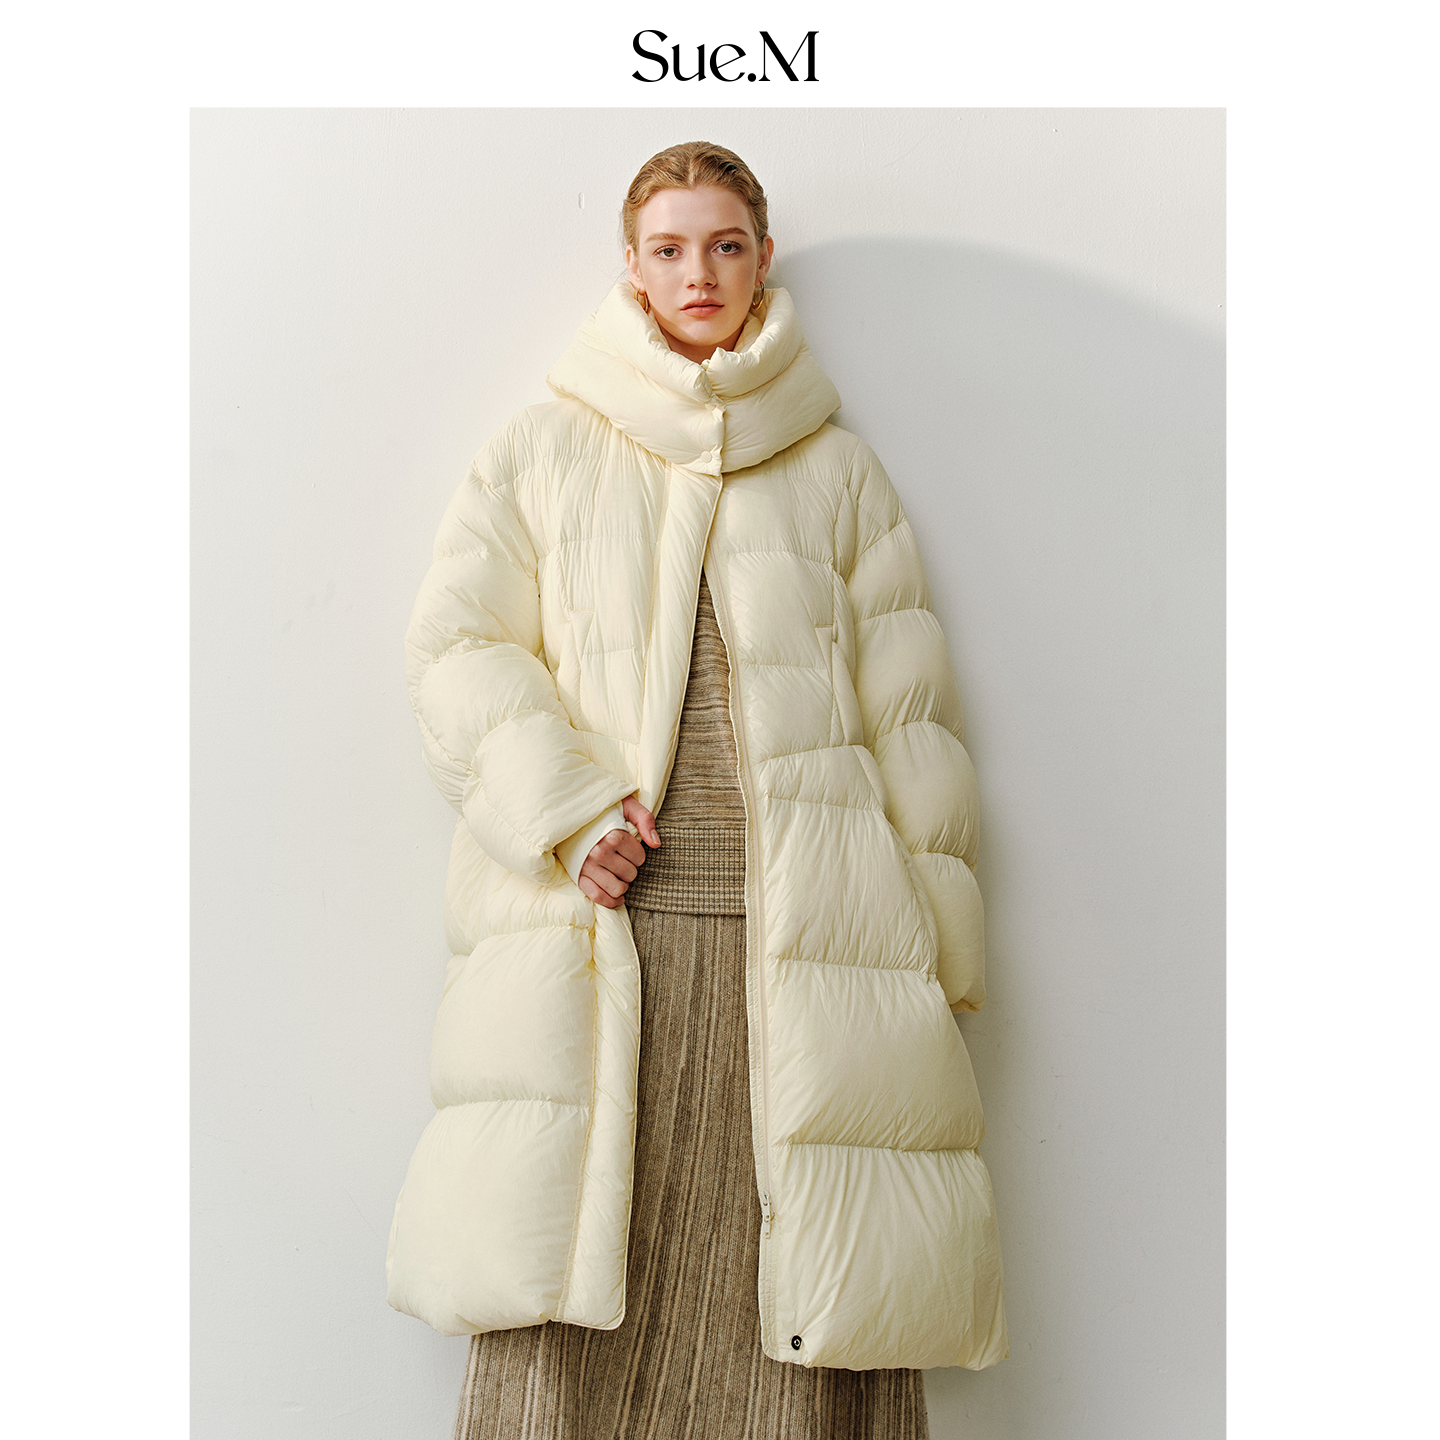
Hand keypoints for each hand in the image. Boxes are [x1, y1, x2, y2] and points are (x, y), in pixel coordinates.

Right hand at [577, 794, 661, 908]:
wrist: (570, 814)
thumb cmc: (603, 811)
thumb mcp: (626, 805)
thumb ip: (645, 819)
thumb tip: (656, 844)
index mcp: (613, 835)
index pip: (640, 858)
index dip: (638, 855)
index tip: (630, 850)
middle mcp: (599, 852)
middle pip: (630, 874)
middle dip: (631, 870)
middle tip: (623, 861)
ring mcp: (587, 865)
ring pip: (617, 889)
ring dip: (623, 885)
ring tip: (620, 876)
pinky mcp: (578, 875)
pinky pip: (597, 896)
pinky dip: (610, 901)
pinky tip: (617, 896)